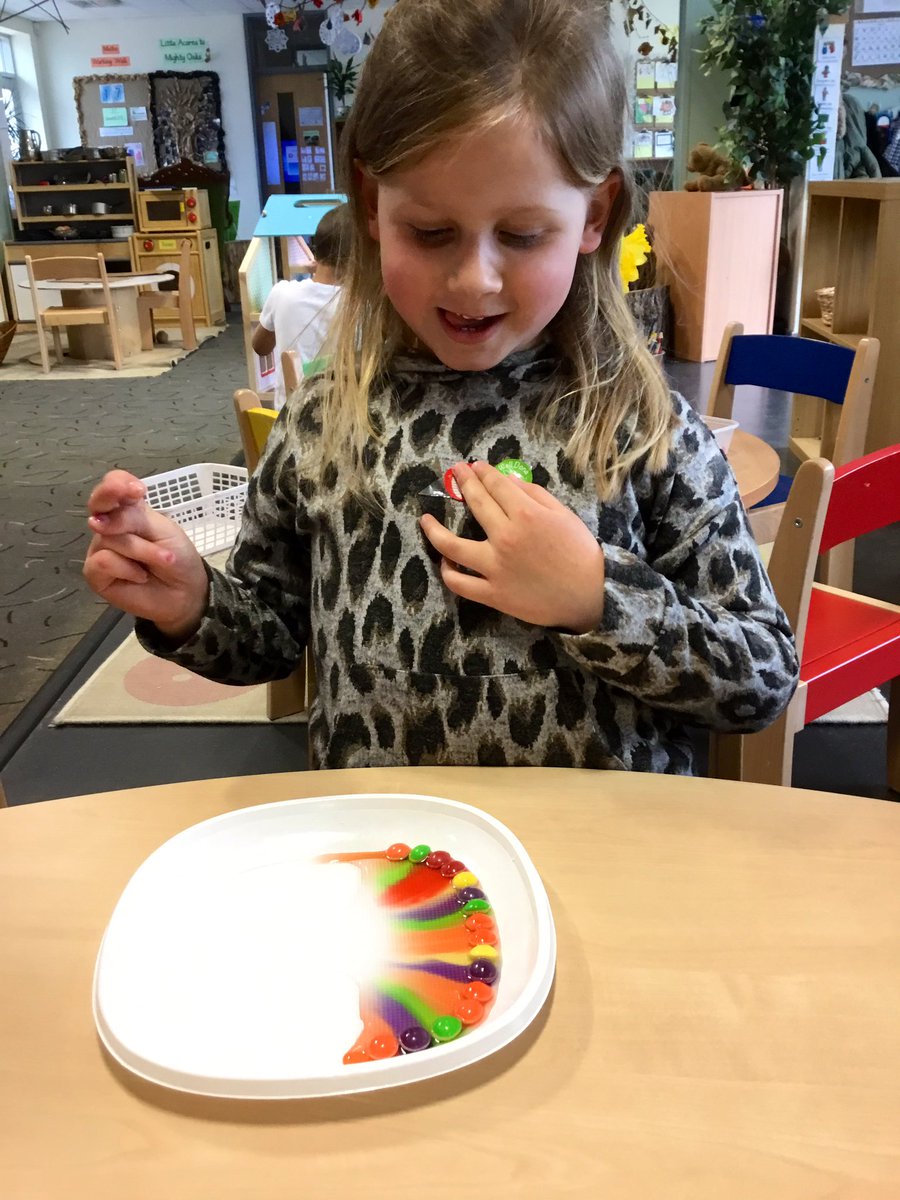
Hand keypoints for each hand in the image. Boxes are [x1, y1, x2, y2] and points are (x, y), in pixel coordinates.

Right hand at [83, 470, 208, 641]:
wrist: (185, 593)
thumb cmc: (178, 559)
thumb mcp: (164, 531)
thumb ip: (134, 519)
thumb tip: (96, 522)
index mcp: (130, 510)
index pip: (115, 486)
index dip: (118, 482)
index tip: (136, 489)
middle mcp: (110, 525)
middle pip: (99, 503)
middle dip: (109, 496)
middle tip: (127, 497)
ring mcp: (100, 548)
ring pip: (110, 537)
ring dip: (140, 550)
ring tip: (159, 562)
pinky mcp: (94, 572)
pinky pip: (104, 561)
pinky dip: (127, 569)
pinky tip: (140, 576)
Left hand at [419, 460, 604, 632]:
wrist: (588, 599)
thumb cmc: (581, 555)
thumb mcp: (565, 516)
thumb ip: (536, 495)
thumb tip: (509, 480)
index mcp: (526, 515)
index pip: (496, 485)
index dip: (483, 472)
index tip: (474, 466)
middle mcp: (505, 537)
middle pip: (475, 503)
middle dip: (462, 482)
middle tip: (454, 472)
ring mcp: (495, 567)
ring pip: (451, 545)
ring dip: (433, 529)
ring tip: (425, 519)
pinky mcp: (492, 593)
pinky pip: (460, 583)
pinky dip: (448, 571)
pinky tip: (444, 560)